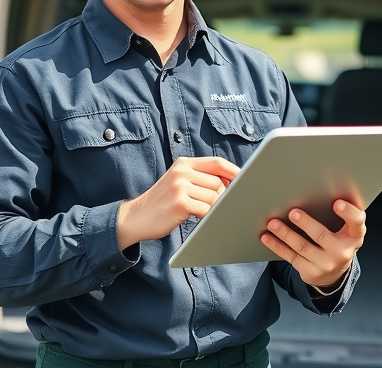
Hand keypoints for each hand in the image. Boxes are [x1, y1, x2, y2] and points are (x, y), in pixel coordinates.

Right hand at [116, 156, 238, 248]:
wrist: (135, 217)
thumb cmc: (162, 202)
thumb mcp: (178, 182)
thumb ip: (199, 178)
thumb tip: (231, 181)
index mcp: (184, 163)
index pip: (217, 162)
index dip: (233, 172)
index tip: (245, 181)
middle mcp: (182, 171)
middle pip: (219, 182)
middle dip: (221, 196)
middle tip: (213, 206)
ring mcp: (180, 186)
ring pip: (214, 197)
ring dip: (213, 208)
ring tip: (200, 212)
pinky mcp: (180, 203)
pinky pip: (206, 209)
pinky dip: (208, 216)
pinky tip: (199, 218)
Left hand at [260, 199, 365, 288]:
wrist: (334, 273)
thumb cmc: (338, 242)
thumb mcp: (346, 230)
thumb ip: (341, 215)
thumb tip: (320, 188)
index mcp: (354, 236)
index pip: (356, 223)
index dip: (348, 213)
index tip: (337, 202)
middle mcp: (342, 252)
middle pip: (322, 235)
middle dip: (306, 223)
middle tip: (293, 212)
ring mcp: (326, 264)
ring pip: (302, 246)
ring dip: (285, 233)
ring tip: (273, 223)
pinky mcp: (310, 272)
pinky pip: (290, 256)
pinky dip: (277, 245)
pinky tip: (267, 237)